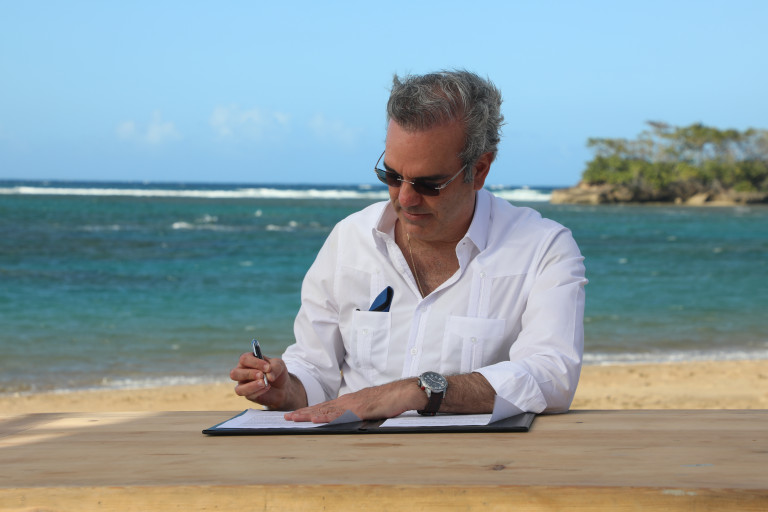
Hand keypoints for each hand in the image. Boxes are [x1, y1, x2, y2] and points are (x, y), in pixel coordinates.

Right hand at [230, 353, 305, 409]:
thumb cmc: (276, 372)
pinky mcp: (248, 395)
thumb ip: (275, 368)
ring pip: (238, 389)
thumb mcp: (279, 366)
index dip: (255, 363)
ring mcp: (243, 385)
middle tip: (262, 375)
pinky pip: (248, 395)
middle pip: (235, 373)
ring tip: (264, 383)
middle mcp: (242, 372)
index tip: (267, 367)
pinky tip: (267, 387)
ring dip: (251, 386)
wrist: (282, 387)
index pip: (244, 359)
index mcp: (248, 360)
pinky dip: (259, 392)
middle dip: (249, 374)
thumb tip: (269, 376)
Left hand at [283, 378, 426, 422]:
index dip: (310, 411)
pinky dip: (325, 417)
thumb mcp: (372, 411)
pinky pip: (339, 414)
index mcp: (350, 401)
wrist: (404, 393)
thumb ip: (360, 416)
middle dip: (303, 412)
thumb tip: (353, 425)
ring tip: (293, 418)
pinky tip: (315, 420)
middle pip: (321, 407)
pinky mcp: (359, 409)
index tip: (297, 415)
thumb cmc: (391, 401)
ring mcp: (353, 403)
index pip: (326, 406)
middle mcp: (348, 400)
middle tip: (286, 417)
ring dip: (308, 414)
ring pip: (326, 410)